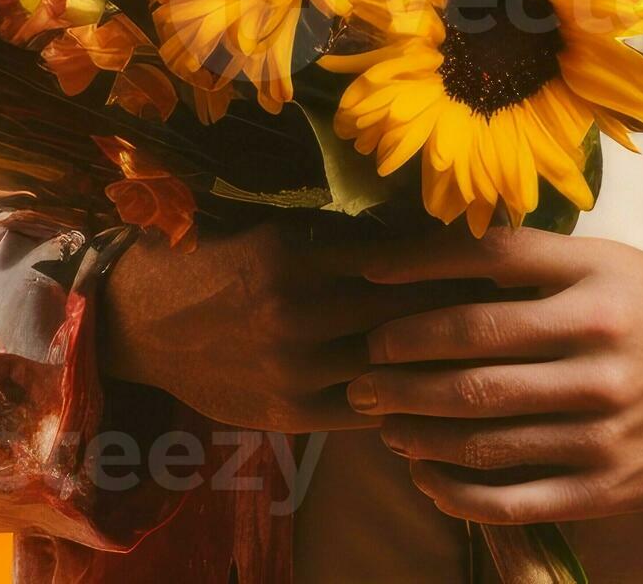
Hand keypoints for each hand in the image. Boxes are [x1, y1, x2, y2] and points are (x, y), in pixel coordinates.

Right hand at [98, 218, 462, 434]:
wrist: (139, 324)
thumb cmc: (210, 264)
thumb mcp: (267, 237)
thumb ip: (330, 239)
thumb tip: (412, 230)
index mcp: (292, 258)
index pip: (393, 258)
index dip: (445, 258)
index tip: (489, 253)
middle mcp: (296, 315)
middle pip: (402, 311)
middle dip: (454, 303)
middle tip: (503, 296)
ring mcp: (293, 370)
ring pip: (390, 362)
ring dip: (435, 354)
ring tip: (483, 343)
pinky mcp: (290, 413)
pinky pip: (366, 408)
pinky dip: (401, 398)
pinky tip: (432, 387)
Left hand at [345, 226, 642, 525]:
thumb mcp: (610, 264)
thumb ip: (534, 260)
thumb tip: (438, 252)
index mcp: (596, 285)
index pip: (488, 263)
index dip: (417, 268)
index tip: (367, 278)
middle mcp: (599, 351)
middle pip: (471, 358)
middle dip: (398, 364)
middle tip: (360, 368)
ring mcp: (604, 425)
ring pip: (482, 432)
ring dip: (416, 427)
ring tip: (382, 420)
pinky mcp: (607, 486)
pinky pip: (513, 497)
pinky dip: (457, 492)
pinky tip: (425, 477)